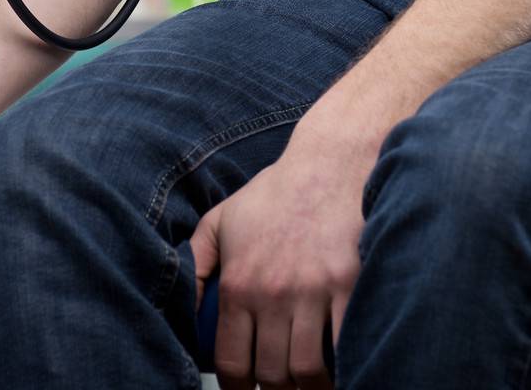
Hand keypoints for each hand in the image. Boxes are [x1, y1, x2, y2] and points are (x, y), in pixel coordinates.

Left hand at [190, 136, 368, 389]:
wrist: (330, 164)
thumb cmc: (276, 193)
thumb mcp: (222, 221)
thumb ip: (194, 264)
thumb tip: (179, 308)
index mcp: (239, 282)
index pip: (231, 361)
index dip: (237, 389)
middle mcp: (273, 292)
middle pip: (271, 374)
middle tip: (280, 388)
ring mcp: (314, 290)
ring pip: (308, 370)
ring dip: (307, 388)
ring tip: (308, 385)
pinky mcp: (350, 286)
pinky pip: (345, 346)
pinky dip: (344, 367)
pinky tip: (341, 369)